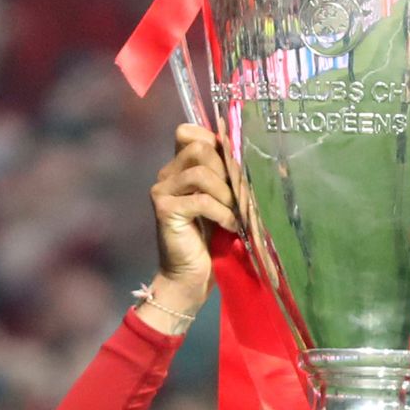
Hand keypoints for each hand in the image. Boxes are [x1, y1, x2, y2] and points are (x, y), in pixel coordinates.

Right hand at [147, 124, 239, 319]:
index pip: (188, 132)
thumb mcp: (221, 201)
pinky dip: (222, 213)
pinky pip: (200, 200)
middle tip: (238, 196)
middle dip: (227, 170)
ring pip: (201, 172)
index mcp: (178, 167)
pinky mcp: (164, 210)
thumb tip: (248, 155)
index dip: (214, 141)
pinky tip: (229, 226)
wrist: (188, 277)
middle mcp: (166, 174)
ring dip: (226, 193)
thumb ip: (225, 177)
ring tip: (234, 212)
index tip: (233, 165)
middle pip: (200, 149)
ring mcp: (162, 191)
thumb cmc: (210, 240)